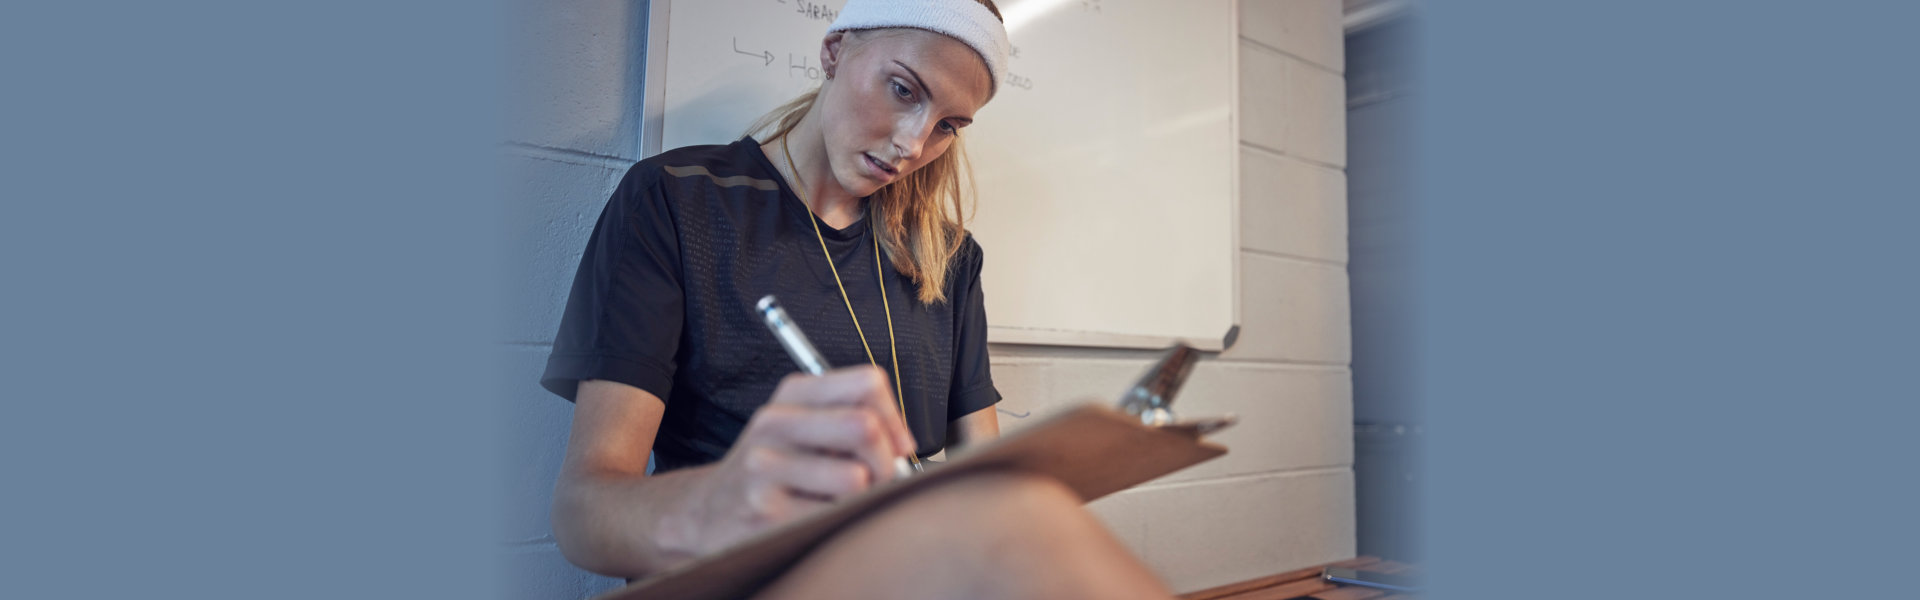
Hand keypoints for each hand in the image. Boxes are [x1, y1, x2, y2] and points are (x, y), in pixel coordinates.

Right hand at [675, 365, 916, 554]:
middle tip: (875, 480)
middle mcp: (775, 422)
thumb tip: (903, 443)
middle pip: (864, 427)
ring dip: (861, 499)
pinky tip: (817, 517)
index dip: (895, 418)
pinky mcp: (763, 510)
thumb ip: (853, 418)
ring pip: (855, 479)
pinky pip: (833, 516)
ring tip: (840, 500)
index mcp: (793, 393)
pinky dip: (837, 522)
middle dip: (885, 462)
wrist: (705, 512)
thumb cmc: (771, 469)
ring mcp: (765, 466)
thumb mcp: (802, 425)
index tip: (898, 445)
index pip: (867, 383)